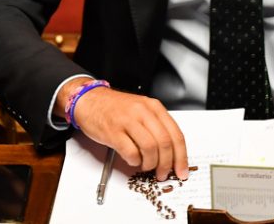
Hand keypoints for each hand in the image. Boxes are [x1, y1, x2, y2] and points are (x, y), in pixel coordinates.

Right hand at [57, 79, 188, 179]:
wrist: (91, 100)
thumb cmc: (116, 108)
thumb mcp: (142, 109)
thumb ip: (157, 126)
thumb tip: (171, 152)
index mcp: (154, 107)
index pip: (176, 134)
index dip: (181, 156)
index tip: (181, 170)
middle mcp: (144, 112)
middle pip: (165, 143)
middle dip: (167, 163)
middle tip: (163, 173)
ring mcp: (128, 122)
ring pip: (150, 148)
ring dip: (151, 164)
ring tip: (146, 166)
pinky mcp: (113, 132)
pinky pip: (130, 152)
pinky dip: (134, 162)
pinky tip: (132, 160)